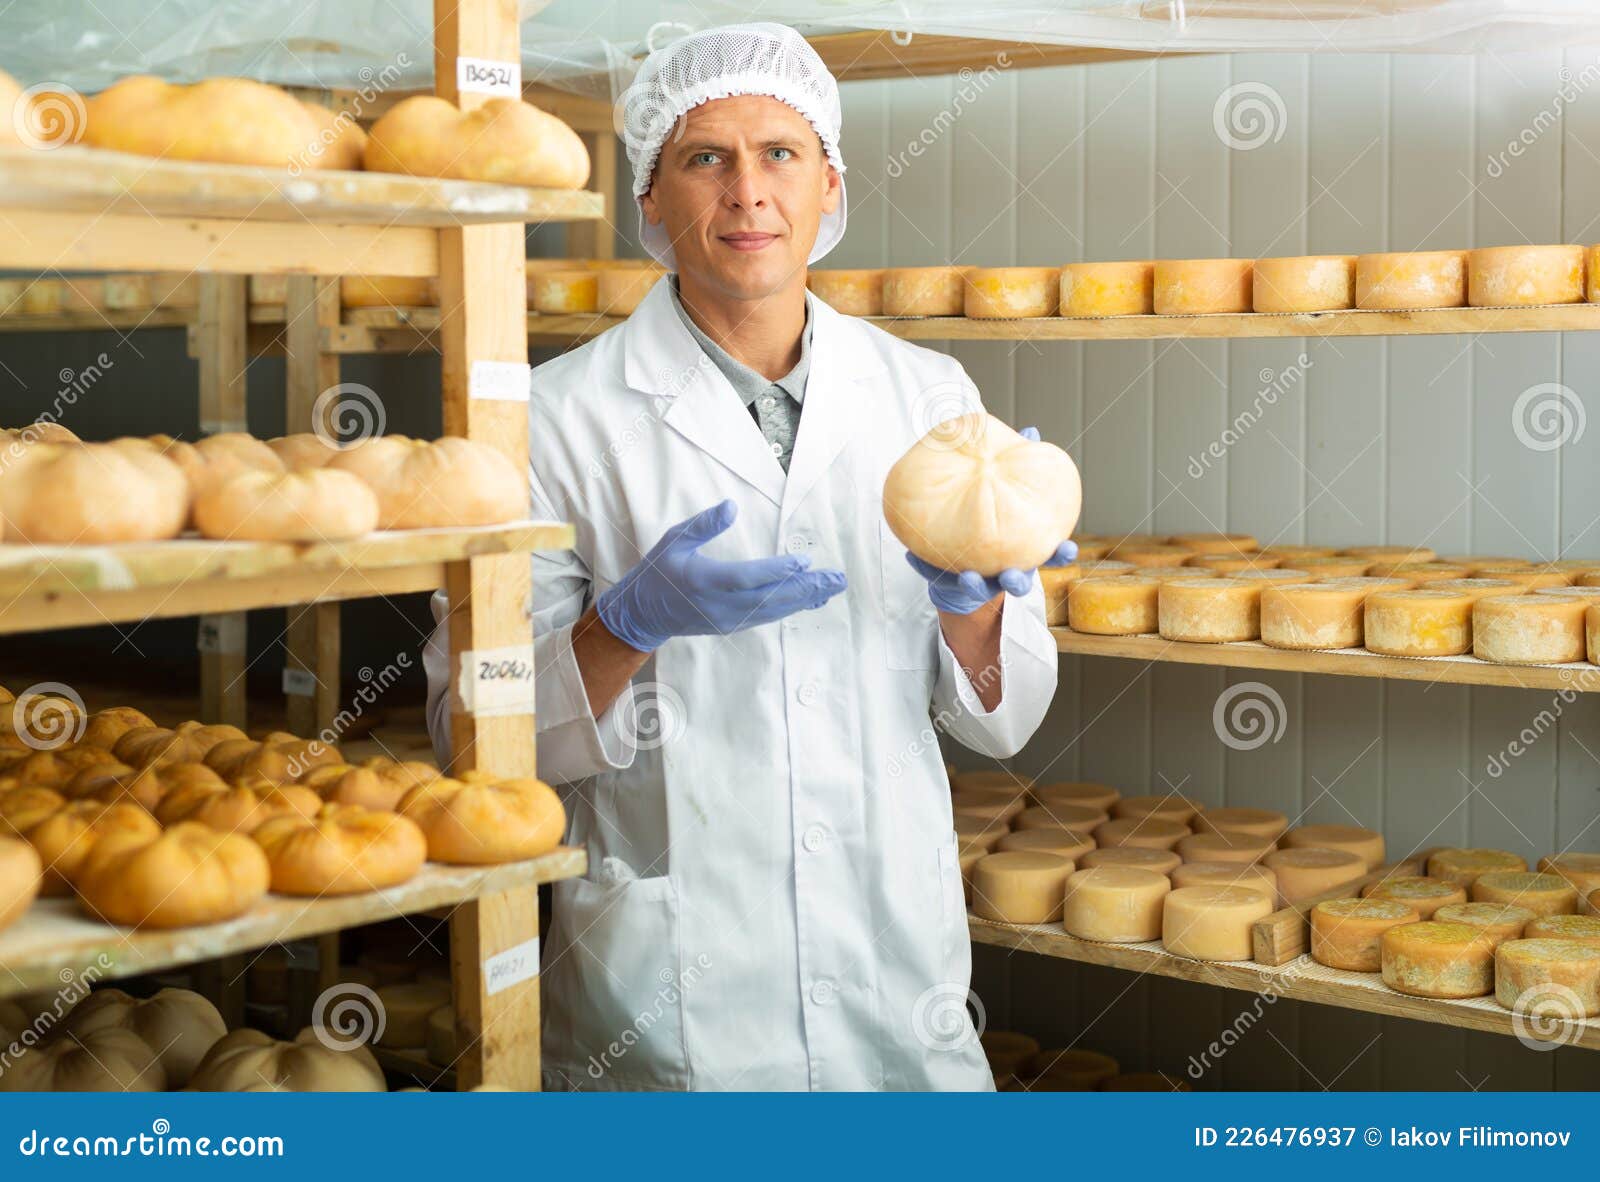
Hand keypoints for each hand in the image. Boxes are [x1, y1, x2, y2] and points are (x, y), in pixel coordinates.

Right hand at [596, 500, 846, 652]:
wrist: (643, 614)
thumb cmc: (659, 571)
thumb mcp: (674, 539)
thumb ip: (704, 524)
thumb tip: (732, 506)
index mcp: (703, 581)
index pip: (747, 577)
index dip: (777, 571)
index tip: (805, 561)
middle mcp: (719, 605)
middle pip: (769, 598)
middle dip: (807, 588)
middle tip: (837, 578)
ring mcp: (728, 619)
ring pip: (773, 610)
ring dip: (805, 598)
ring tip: (833, 587)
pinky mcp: (732, 626)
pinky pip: (767, 616)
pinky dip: (792, 606)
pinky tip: (811, 598)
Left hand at [907, 426, 1077, 615]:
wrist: (959, 558)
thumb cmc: (989, 516)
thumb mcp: (1002, 491)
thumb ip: (1014, 465)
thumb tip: (1030, 431)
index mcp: (1024, 550)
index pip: (1050, 554)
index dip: (1061, 553)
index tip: (1066, 547)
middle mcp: (1006, 569)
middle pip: (1020, 583)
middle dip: (1018, 581)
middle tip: (1012, 575)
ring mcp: (980, 580)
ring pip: (982, 589)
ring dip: (976, 585)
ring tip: (968, 577)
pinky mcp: (949, 583)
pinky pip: (937, 577)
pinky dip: (925, 566)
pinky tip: (912, 556)